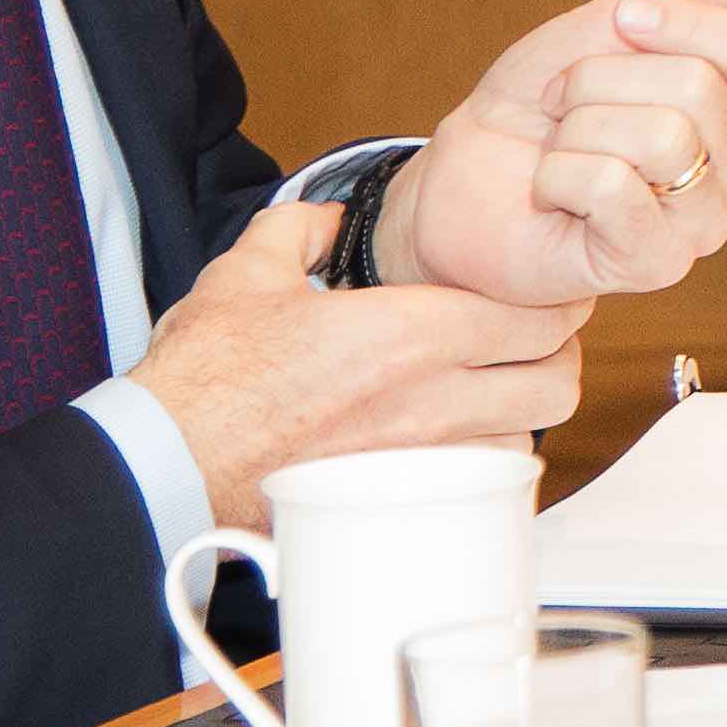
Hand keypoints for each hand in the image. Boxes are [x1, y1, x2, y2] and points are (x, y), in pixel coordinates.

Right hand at [134, 200, 585, 524]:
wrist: (169, 464)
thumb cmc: (206, 378)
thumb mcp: (248, 273)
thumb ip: (298, 230)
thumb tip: (324, 220)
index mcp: (412, 333)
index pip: (539, 317)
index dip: (554, 302)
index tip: (542, 295)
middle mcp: (433, 400)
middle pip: (556, 382)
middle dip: (555, 357)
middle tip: (528, 342)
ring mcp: (424, 461)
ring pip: (526, 437)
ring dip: (521, 411)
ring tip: (492, 391)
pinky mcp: (402, 505)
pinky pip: (478, 485)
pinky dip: (483, 461)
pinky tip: (457, 443)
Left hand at [378, 0, 726, 306]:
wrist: (464, 179)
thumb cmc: (540, 106)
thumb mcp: (613, 29)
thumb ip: (705, 9)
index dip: (680, 20)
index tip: (622, 21)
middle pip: (699, 87)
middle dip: (603, 77)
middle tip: (568, 105)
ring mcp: (703, 225)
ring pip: (658, 135)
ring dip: (577, 126)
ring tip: (561, 149)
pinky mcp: (655, 265)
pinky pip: (611, 184)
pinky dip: (557, 174)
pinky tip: (553, 194)